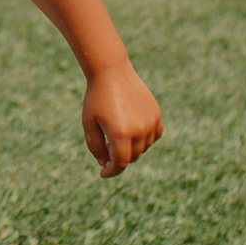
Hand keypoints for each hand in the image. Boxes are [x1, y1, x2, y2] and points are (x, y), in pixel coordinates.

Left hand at [82, 61, 163, 178]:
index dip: (111, 171)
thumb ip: (96, 147)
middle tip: (106, 147)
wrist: (111, 71)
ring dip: (132, 148)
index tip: (103, 173)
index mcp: (121, 134)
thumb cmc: (96, 98)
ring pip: (144, 147)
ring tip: (117, 135)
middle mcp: (139, 130)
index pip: (120, 163)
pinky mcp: (156, 114)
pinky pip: (155, 135)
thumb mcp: (89, 124)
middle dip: (119, 157)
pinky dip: (146, 139)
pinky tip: (134, 133)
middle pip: (132, 156)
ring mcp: (150, 122)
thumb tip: (105, 164)